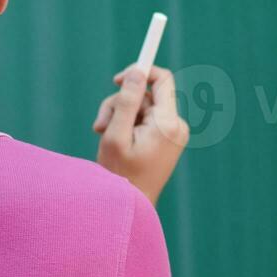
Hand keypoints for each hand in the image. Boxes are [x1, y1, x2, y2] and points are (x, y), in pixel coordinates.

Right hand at [93, 65, 188, 203]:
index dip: (140, 72)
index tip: (117, 80)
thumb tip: (137, 71)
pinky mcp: (167, 139)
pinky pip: (146, 120)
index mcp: (168, 124)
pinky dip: (128, 126)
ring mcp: (174, 133)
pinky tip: (118, 143)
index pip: (162, 80)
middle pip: (147, 95)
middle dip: (121, 104)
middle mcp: (177, 126)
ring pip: (143, 108)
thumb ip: (126, 101)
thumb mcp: (116, 134)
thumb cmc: (120, 174)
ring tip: (105, 138)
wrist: (131, 206)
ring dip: (120, 117)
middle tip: (100, 125)